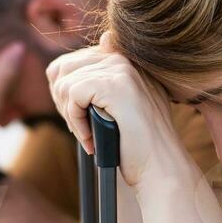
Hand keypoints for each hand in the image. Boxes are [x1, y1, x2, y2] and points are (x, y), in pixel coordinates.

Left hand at [46, 33, 186, 188]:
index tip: (77, 118)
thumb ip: (97, 86)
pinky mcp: (114, 85)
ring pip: (65, 83)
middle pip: (62, 69)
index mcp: (122, 60)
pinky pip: (73, 95)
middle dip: (62, 103)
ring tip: (88, 136)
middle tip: (79, 128)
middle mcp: (122, 58)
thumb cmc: (137, 143)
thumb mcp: (117, 107)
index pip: (70, 62)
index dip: (64, 93)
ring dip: (69, 116)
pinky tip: (91, 137)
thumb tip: (60, 76)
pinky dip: (76, 121)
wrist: (161, 164)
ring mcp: (120, 69)